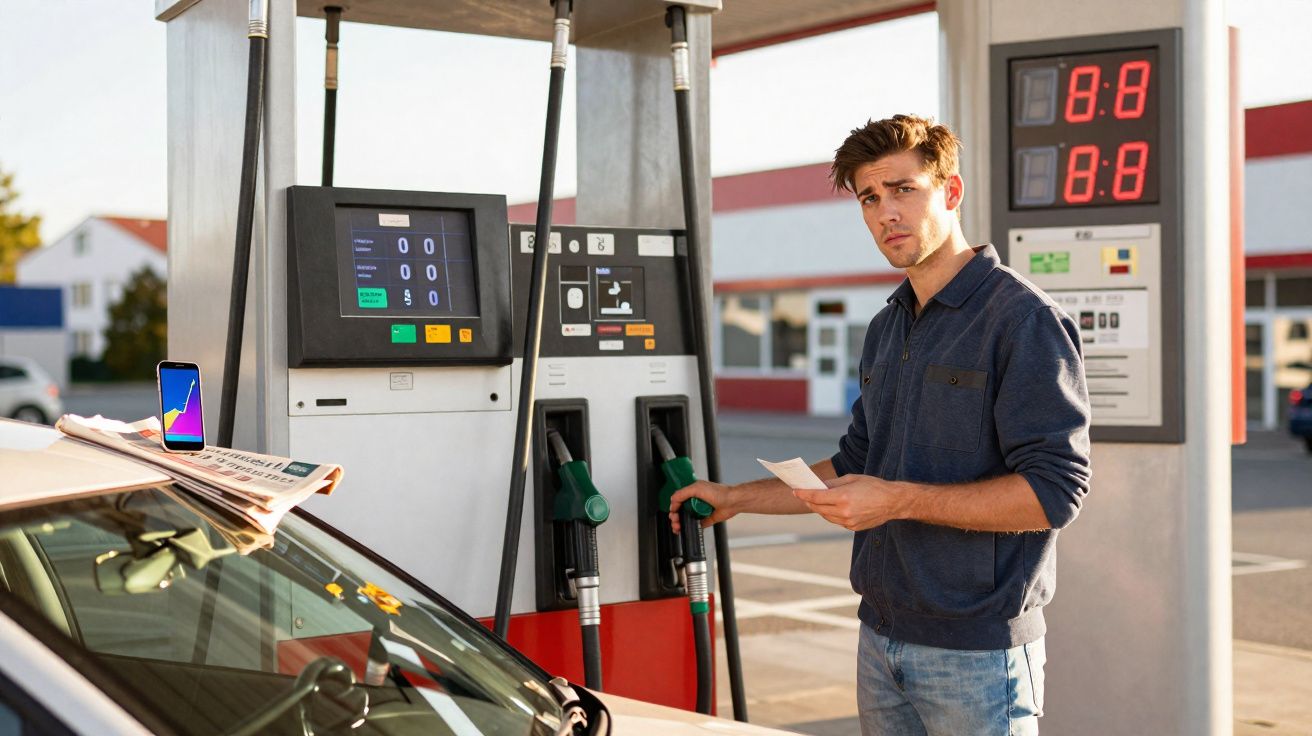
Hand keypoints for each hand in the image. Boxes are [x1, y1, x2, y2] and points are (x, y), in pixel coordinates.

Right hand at [668, 481, 737, 532]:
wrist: (732, 502)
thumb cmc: (719, 493)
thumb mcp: (697, 488)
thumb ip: (683, 493)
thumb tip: (672, 500)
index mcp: (693, 492)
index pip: (679, 500)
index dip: (674, 506)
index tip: (673, 512)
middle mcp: (696, 501)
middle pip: (681, 510)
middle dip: (675, 516)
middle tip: (675, 520)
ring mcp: (701, 510)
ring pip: (686, 518)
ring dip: (680, 523)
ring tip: (678, 526)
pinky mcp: (706, 519)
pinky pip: (695, 524)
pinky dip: (689, 527)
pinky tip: (684, 529)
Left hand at [792, 474, 906, 531]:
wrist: (892, 502)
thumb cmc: (873, 486)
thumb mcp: (852, 479)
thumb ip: (833, 484)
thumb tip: (818, 485)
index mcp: (844, 497)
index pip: (816, 497)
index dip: (803, 494)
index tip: (795, 491)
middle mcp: (845, 512)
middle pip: (818, 508)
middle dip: (809, 502)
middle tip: (802, 495)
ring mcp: (849, 522)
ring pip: (826, 516)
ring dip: (819, 509)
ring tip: (814, 501)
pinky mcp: (853, 527)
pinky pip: (836, 521)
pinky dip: (830, 514)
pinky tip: (830, 508)